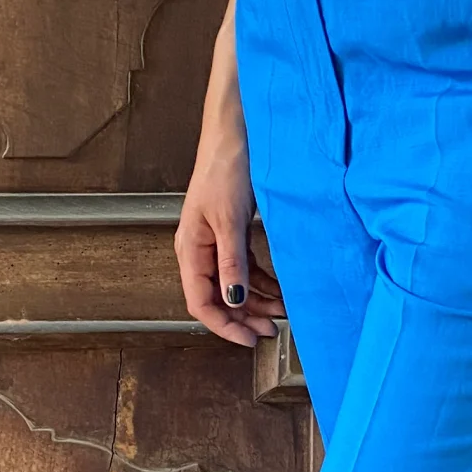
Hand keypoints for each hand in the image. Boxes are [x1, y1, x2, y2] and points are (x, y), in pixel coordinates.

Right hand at [176, 110, 281, 349]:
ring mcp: (216, 242)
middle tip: (272, 330)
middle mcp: (199, 250)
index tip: (250, 339)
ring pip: (233, 285)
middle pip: (218, 298)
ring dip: (255, 302)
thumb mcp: (230, 219)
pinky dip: (261, 281)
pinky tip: (278, 289)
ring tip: (280, 312)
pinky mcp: (232, 232)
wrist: (236, 132)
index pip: (200, 302)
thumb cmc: (226, 168)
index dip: (224, 325)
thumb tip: (234, 299)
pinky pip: (244, 267)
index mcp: (191, 249)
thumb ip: (231, 262)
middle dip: (244, 318)